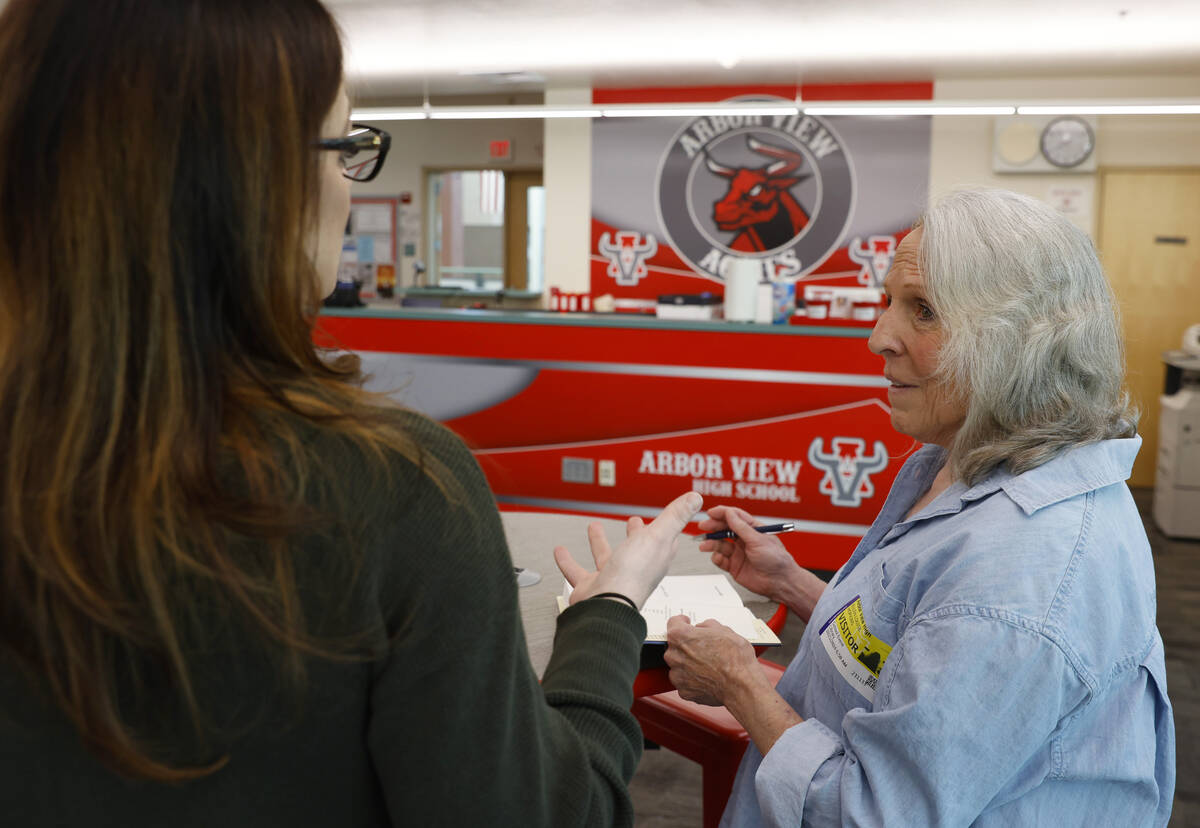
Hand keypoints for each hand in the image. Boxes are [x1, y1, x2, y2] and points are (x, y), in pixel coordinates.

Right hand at [553, 491, 702, 607]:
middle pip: (636, 548)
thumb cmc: (633, 575)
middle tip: (632, 522)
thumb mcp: (658, 536)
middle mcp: (634, 569)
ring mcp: (612, 579)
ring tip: (593, 527)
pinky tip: (560, 551)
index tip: (663, 519)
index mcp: (653, 558)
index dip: (664, 530)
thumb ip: (675, 516)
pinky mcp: (591, 587)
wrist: (607, 605)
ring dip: (599, 542)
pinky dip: (568, 561)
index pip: (663, 542)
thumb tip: (695, 499)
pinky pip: (577, 571)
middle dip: (635, 534)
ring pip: (606, 558)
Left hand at [664, 615, 759, 706]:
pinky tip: (708, 678)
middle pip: (675, 646)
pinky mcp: (684, 692)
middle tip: (704, 647)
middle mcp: (674, 656)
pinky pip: (686, 683)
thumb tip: (703, 628)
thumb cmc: (735, 658)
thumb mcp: (724, 630)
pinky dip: (694, 681)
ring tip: (709, 665)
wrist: (742, 686)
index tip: (686, 623)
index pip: (673, 623)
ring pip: (679, 666)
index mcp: (681, 637)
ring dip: (689, 664)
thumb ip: (707, 625)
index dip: (682, 622)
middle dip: (687, 645)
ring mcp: (678, 676)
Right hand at [699, 505, 801, 602]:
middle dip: (713, 527)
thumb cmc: (777, 560)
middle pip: (725, 530)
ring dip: (711, 543)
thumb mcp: (758, 539)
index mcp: (753, 529)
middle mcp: (745, 540)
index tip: (711, 512)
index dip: (723, 513)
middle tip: (703, 527)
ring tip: (704, 545)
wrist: (780, 583)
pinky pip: (721, 560)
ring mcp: (739, 553)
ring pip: (720, 545)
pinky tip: (717, 557)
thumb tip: (729, 513)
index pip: (735, 517)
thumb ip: (741, 527)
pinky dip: (716, 558)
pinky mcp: (734, 566)